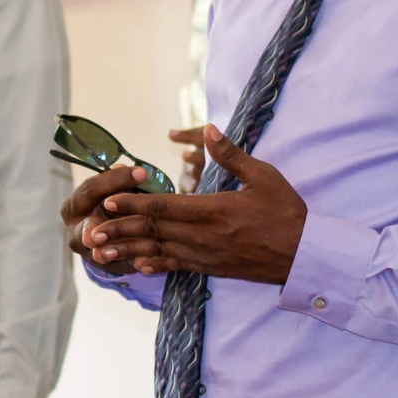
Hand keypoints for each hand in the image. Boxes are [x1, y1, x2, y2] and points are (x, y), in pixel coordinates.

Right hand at [59, 162, 150, 258]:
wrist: (106, 232)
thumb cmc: (110, 203)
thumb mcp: (112, 190)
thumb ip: (120, 181)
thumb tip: (130, 169)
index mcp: (74, 205)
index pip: (91, 190)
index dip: (115, 180)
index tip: (142, 173)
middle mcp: (75, 231)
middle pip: (88, 227)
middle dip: (94, 231)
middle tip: (97, 235)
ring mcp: (88, 252)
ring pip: (103, 250)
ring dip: (117, 251)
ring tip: (131, 252)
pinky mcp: (105, 266)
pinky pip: (119, 264)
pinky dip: (133, 262)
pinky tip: (148, 261)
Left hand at [80, 127, 306, 283]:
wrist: (306, 255)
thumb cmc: (287, 212)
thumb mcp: (263, 176)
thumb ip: (231, 155)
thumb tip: (208, 129)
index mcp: (214, 211)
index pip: (164, 207)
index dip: (133, 204)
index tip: (108, 200)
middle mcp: (204, 236)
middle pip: (154, 231)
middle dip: (120, 229)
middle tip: (91, 230)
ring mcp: (206, 255)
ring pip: (159, 251)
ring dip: (128, 251)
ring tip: (100, 253)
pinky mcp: (211, 268)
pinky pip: (177, 267)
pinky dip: (155, 265)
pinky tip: (137, 267)